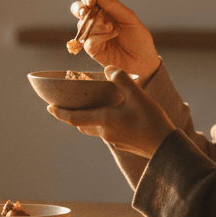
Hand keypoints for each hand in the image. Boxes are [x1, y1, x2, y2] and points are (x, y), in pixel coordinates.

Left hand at [48, 65, 175, 157]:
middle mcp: (105, 132)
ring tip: (88, 108)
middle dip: (71, 115)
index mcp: (104, 119)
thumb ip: (121, 79)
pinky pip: (107, 132)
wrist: (167, 148)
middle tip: (64, 106)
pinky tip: (113, 116)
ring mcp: (114, 140)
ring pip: (95, 128)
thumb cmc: (152, 121)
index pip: (73, 117)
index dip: (59, 113)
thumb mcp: (138, 95)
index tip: (48, 108)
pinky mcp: (124, 144)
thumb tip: (107, 68)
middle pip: (82, 123)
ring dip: (87, 119)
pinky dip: (103, 123)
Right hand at [71, 0, 160, 79]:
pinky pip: (88, 40)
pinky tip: (111, 37)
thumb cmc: (139, 39)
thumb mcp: (129, 18)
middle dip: (80, 8)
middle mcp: (96, 21)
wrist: (143, 61)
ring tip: (111, 29)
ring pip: (82, 25)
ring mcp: (93, 35)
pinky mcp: (92, 50)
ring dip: (96, 25)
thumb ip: (114, 6)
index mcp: (105, 10)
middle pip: (78, 9)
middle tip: (87, 11)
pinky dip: (99, 37)